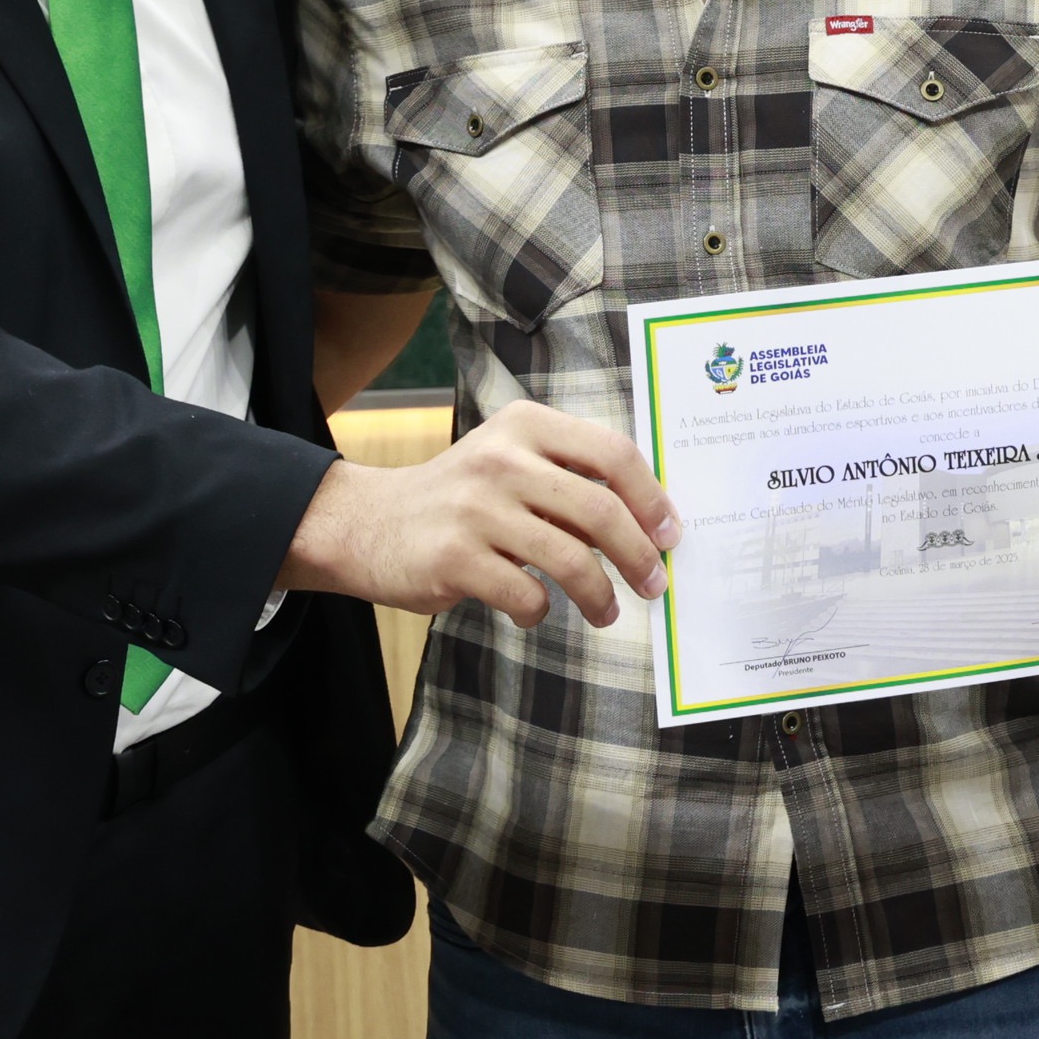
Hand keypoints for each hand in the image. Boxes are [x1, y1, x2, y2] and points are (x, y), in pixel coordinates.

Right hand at [281, 398, 678, 627]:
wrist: (367, 523)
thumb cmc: (462, 499)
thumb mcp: (514, 465)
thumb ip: (572, 482)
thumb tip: (651, 525)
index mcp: (526, 425)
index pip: (613, 454)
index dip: (652, 498)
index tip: (671, 535)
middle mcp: (502, 459)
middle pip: (601, 510)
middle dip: (640, 555)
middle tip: (655, 584)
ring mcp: (475, 508)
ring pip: (570, 559)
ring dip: (600, 596)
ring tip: (607, 613)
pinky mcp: (453, 557)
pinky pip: (526, 594)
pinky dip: (541, 612)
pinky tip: (534, 610)